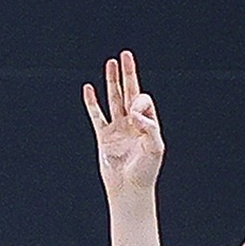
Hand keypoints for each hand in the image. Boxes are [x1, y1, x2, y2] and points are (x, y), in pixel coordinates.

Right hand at [83, 51, 163, 196]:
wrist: (128, 189)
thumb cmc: (145, 171)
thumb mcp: (155, 147)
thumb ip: (149, 126)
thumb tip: (134, 111)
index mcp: (148, 123)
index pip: (143, 101)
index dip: (139, 102)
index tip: (135, 117)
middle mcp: (133, 123)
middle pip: (130, 92)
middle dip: (128, 74)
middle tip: (125, 55)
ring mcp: (117, 128)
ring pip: (113, 100)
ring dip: (112, 82)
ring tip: (110, 64)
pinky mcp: (104, 137)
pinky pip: (97, 115)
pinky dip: (92, 102)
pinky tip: (89, 89)